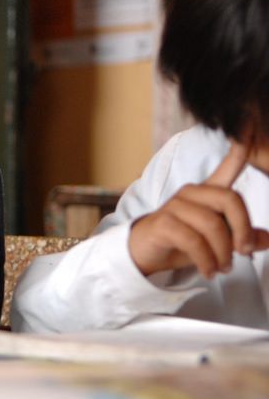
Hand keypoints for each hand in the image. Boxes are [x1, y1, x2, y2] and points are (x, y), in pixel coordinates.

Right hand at [129, 142, 268, 277]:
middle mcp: (191, 194)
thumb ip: (241, 238)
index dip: (240, 150)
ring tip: (222, 268)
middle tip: (244, 253)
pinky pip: (194, 241)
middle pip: (230, 200)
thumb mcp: (216, 242)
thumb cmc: (180, 243)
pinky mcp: (163, 223)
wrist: (142, 254)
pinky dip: (207, 260)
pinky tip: (209, 270)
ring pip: (212, 225)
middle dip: (242, 229)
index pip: (228, 167)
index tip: (250, 128)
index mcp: (207, 194)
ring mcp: (175, 206)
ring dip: (223, 253)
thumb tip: (266, 239)